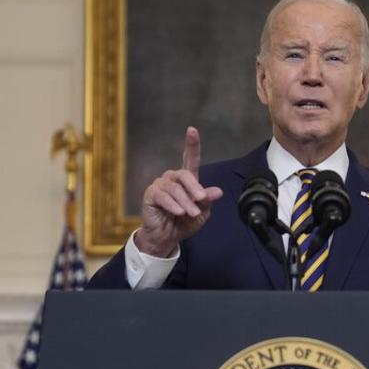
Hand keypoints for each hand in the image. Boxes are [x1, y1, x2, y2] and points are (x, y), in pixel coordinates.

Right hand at [134, 127, 223, 256]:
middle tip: (201, 201)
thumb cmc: (184, 223)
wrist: (167, 238)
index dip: (191, 144)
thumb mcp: (201, 213)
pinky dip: (173, 205)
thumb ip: (207, 201)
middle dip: (194, 188)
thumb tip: (217, 191)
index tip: (192, 130)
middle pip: (185, 175)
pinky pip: (162, 196)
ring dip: (185, 202)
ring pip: (175, 188)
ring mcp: (160, 185)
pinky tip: (179, 212)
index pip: (190, 159)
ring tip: (191, 214)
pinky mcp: (150, 195)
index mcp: (186, 180)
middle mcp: (172, 179)